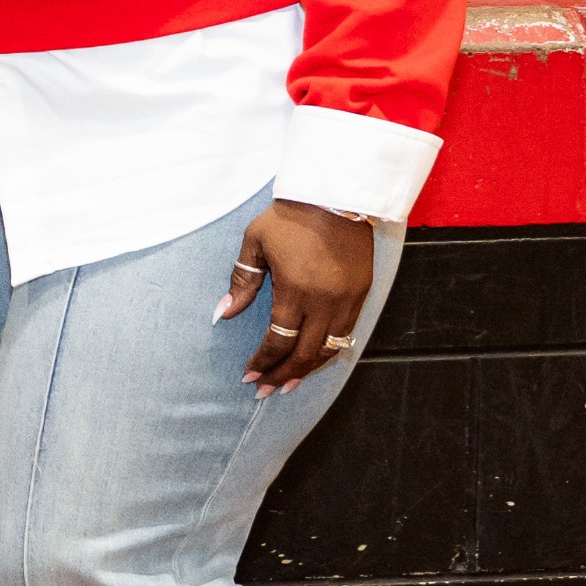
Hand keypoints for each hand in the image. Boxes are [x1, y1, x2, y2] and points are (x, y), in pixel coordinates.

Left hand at [223, 197, 377, 390]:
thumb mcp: (256, 243)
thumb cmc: (290, 217)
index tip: (248, 374)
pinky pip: (346, 335)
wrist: (336, 195)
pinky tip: (313, 359)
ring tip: (288, 383)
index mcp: (294, 290)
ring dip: (307, 370)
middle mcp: (323, 302)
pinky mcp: (362, 294)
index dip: (262, 361)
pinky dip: (328, 352)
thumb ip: (242, 281)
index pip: (277, 340)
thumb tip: (223, 314)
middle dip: (281, 375)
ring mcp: (346, 300)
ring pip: (328, 350)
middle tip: (264, 389)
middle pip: (303, 354)